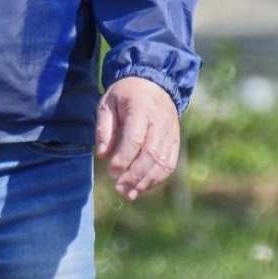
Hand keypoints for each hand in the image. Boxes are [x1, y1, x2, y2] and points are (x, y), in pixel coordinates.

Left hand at [95, 77, 181, 201]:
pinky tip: (142, 187)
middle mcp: (160, 122)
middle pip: (150, 154)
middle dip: (134, 175)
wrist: (155, 83)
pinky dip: (157, 179)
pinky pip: (170, 164)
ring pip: (162, 162)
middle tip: (119, 189)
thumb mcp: (107, 103)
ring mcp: (170, 133)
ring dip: (146, 182)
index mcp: (141, 109)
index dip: (123, 159)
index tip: (111, 172)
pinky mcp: (175, 141)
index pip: (135, 139)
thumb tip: (102, 155)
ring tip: (129, 194)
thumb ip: (104, 129)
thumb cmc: (125, 95)